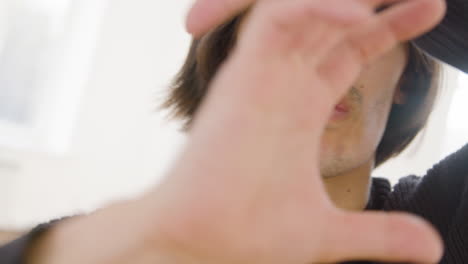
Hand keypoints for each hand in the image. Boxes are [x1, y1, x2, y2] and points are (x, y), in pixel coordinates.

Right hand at [145, 0, 445, 262]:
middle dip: (378, 3)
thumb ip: (380, 232)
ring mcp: (260, 76)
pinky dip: (316, 9)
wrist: (201, 247)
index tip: (429, 11)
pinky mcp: (239, 76)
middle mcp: (280, 84)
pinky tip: (360, 20)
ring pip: (305, 8)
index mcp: (300, 108)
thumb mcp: (330, 233)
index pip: (349, 50)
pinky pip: (276, 19)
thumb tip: (430, 245)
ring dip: (350, 1)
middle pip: (333, 20)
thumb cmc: (250, 236)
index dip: (388, 28)